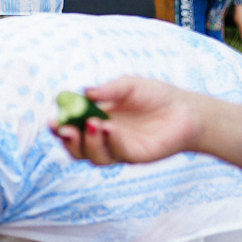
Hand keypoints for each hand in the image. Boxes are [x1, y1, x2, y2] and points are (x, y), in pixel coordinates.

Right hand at [50, 75, 206, 164]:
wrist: (188, 110)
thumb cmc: (156, 96)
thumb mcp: (130, 85)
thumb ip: (109, 90)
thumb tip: (85, 92)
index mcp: (96, 119)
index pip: (70, 127)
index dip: (58, 126)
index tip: (52, 118)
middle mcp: (103, 138)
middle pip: (75, 148)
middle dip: (66, 140)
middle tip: (63, 128)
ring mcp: (118, 149)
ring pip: (93, 156)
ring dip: (88, 142)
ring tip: (93, 123)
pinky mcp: (135, 156)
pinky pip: (117, 153)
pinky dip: (110, 142)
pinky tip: (111, 129)